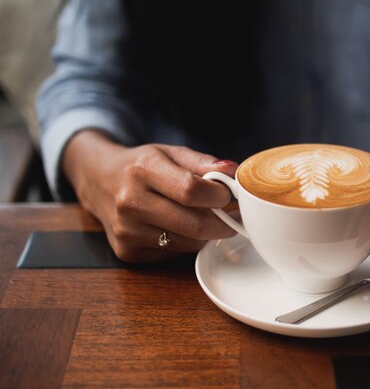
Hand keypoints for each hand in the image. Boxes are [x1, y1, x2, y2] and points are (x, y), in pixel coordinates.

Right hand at [63, 130, 237, 261]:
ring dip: (205, 234)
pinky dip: (185, 242)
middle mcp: (130, 202)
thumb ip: (203, 162)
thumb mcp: (170, 153)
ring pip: (187, 243)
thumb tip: (233, 171)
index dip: (219, 195)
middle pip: (193, 224)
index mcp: (143, 170)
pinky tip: (180, 227)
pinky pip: (173, 253)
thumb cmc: (141, 166)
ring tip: (205, 217)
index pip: (192, 190)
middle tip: (232, 215)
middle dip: (222, 222)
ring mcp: (126, 230)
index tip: (228, 194)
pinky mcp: (126, 251)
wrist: (99, 181)